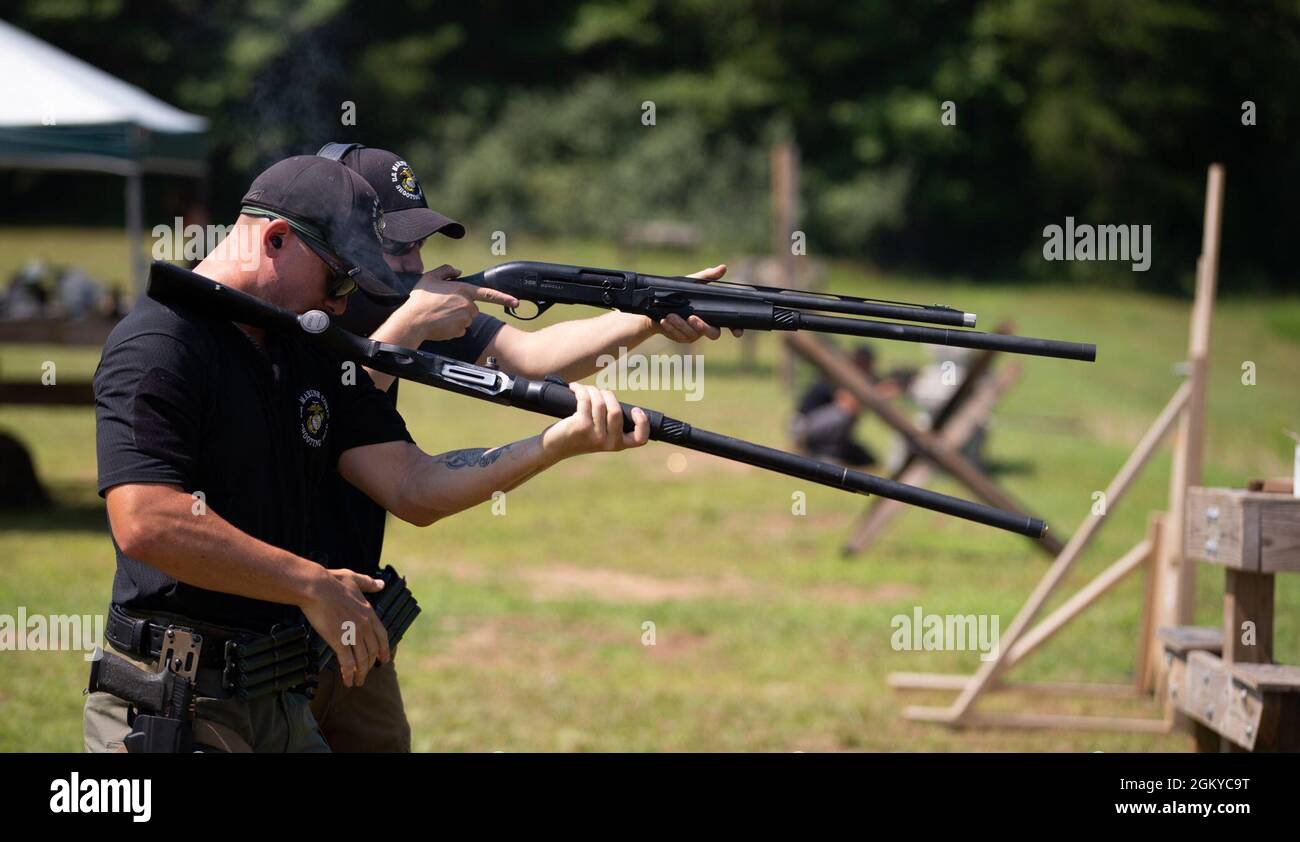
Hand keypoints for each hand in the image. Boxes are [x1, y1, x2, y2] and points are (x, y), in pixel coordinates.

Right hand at [299, 568, 389, 686]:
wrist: (316, 587)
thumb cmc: (332, 582)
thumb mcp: (354, 579)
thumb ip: (368, 583)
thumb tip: (381, 583)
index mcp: (369, 612)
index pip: (382, 635)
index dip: (384, 649)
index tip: (384, 659)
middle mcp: (365, 625)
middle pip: (372, 650)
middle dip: (370, 664)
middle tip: (367, 673)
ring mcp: (353, 633)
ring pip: (362, 659)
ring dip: (360, 673)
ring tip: (358, 682)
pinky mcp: (339, 640)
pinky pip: (347, 662)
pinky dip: (348, 673)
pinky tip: (348, 680)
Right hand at [403, 265, 519, 341]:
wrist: (413, 321)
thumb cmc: (420, 299)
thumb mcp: (430, 277)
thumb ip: (446, 270)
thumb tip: (457, 271)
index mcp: (463, 290)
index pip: (489, 294)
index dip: (505, 298)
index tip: (517, 302)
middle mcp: (468, 305)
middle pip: (473, 308)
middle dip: (462, 307)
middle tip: (444, 306)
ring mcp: (465, 319)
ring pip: (466, 319)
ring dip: (457, 317)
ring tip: (440, 314)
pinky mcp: (460, 331)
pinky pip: (460, 329)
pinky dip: (453, 327)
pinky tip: (441, 324)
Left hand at [541, 384, 649, 458]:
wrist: (554, 446)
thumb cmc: (579, 436)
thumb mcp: (600, 434)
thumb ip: (611, 423)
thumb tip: (614, 398)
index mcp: (618, 445)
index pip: (640, 439)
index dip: (642, 422)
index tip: (635, 410)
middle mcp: (608, 443)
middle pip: (616, 410)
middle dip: (607, 395)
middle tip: (597, 393)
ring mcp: (595, 435)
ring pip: (600, 402)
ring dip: (592, 390)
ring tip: (584, 390)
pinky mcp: (581, 426)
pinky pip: (586, 399)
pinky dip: (580, 389)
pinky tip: (574, 388)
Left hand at [655, 263, 743, 341]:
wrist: (659, 303)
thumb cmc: (681, 291)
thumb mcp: (694, 282)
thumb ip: (708, 276)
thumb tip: (723, 268)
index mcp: (714, 314)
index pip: (730, 323)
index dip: (736, 328)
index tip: (737, 332)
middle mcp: (706, 326)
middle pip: (713, 333)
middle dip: (702, 327)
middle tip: (691, 317)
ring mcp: (694, 334)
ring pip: (692, 334)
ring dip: (681, 325)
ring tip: (670, 315)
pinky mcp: (682, 337)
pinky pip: (679, 336)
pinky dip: (671, 328)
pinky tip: (665, 320)